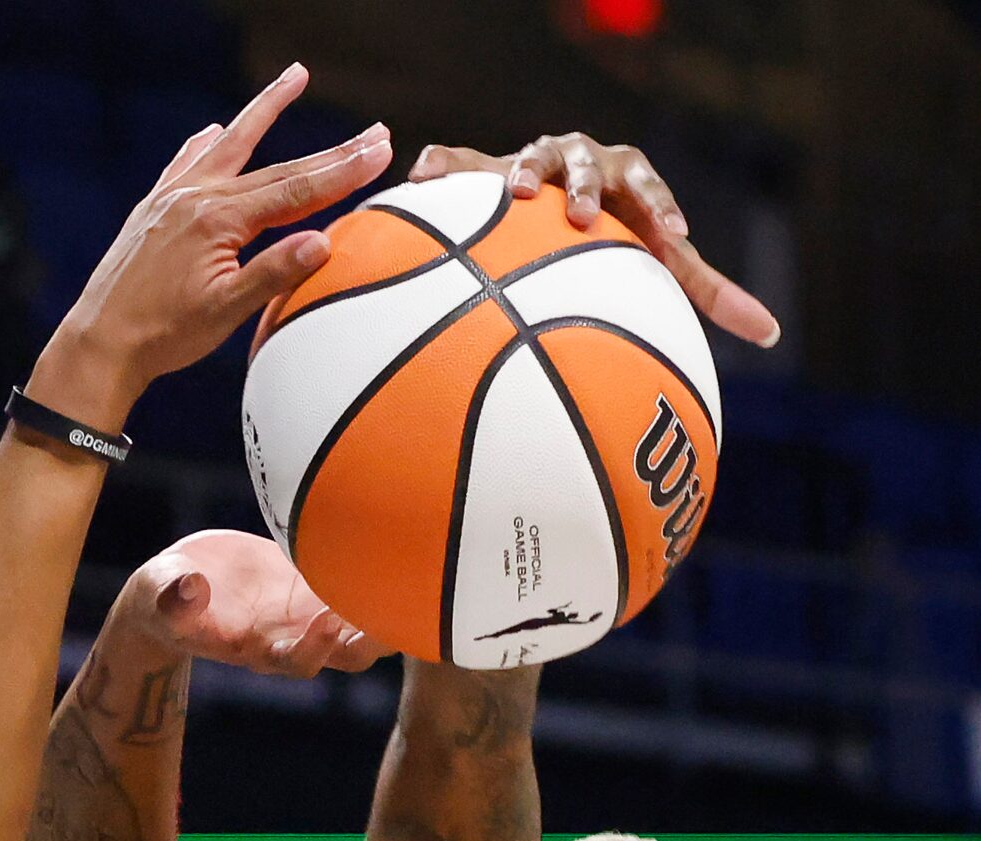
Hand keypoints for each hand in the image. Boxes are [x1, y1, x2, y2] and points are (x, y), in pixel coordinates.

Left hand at [38, 66, 392, 423]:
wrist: (100, 342)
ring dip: (264, 111)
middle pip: (276, 166)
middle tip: (372, 131)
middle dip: (328, 151)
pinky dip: (206, 143)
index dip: (342, 172)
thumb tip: (321, 242)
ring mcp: (173, 198)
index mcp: (219, 220)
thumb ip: (273, 274)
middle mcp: (197, 197)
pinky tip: (213, 130)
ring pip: (229, 146)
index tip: (380, 150)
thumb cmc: (163, 335)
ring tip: (292, 78)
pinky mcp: (154, 209)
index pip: (295, 190)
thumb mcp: (225, 311)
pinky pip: (187, 162)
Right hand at [103, 529, 389, 676]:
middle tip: (397, 613)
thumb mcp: (159, 594)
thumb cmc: (164, 596)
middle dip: (371, 640)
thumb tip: (186, 588)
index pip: (296, 660)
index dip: (315, 647)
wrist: (179, 588)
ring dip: (388, 612)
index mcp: (255, 648)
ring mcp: (308, 616)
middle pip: (344, 655)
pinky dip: (378, 579)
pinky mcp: (316, 588)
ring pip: (361, 627)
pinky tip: (403, 550)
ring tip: (414, 579)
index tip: (326, 620)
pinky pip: (356, 591)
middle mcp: (291, 639)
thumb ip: (170, 597)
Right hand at [409, 132, 778, 347]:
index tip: (672, 238)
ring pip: (529, 156)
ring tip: (512, 195)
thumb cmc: (620, 239)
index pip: (650, 187)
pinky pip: (459, 162)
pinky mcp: (486, 169)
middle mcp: (581, 159)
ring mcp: (532, 160)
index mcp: (627, 177)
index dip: (663, 208)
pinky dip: (441, 167)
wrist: (561, 206)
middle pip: (586, 162)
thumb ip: (709, 291)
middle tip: (580, 216)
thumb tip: (771, 333)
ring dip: (521, 171)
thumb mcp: (662, 261)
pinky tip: (419, 182)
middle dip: (584, 184)